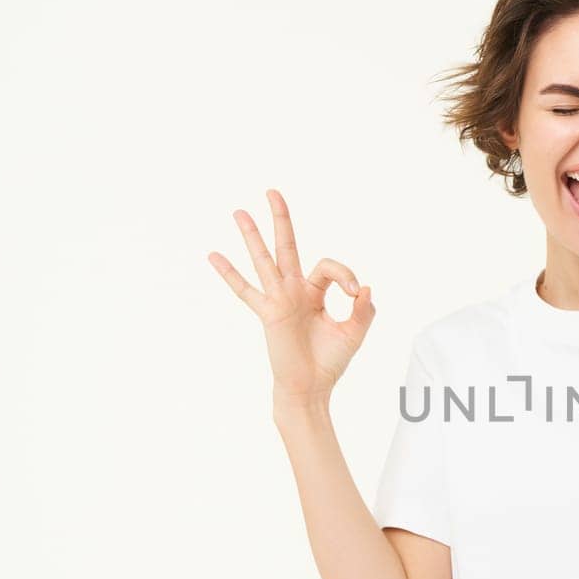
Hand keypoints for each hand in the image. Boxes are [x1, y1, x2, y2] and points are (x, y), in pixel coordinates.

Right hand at [207, 189, 375, 403]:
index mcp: (315, 292)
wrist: (312, 386)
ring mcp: (279, 299)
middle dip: (281, 219)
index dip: (345, 273)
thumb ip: (363, 309)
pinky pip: (245, 290)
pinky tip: (213, 255)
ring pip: (264, 260)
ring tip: (239, 211)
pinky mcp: (269, 313)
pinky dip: (229, 273)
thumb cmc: (330, 361)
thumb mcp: (354, 332)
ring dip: (252, 235)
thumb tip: (365, 287)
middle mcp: (294, 290)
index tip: (356, 292)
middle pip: (287, 246)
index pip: (327, 267)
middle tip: (273, 191)